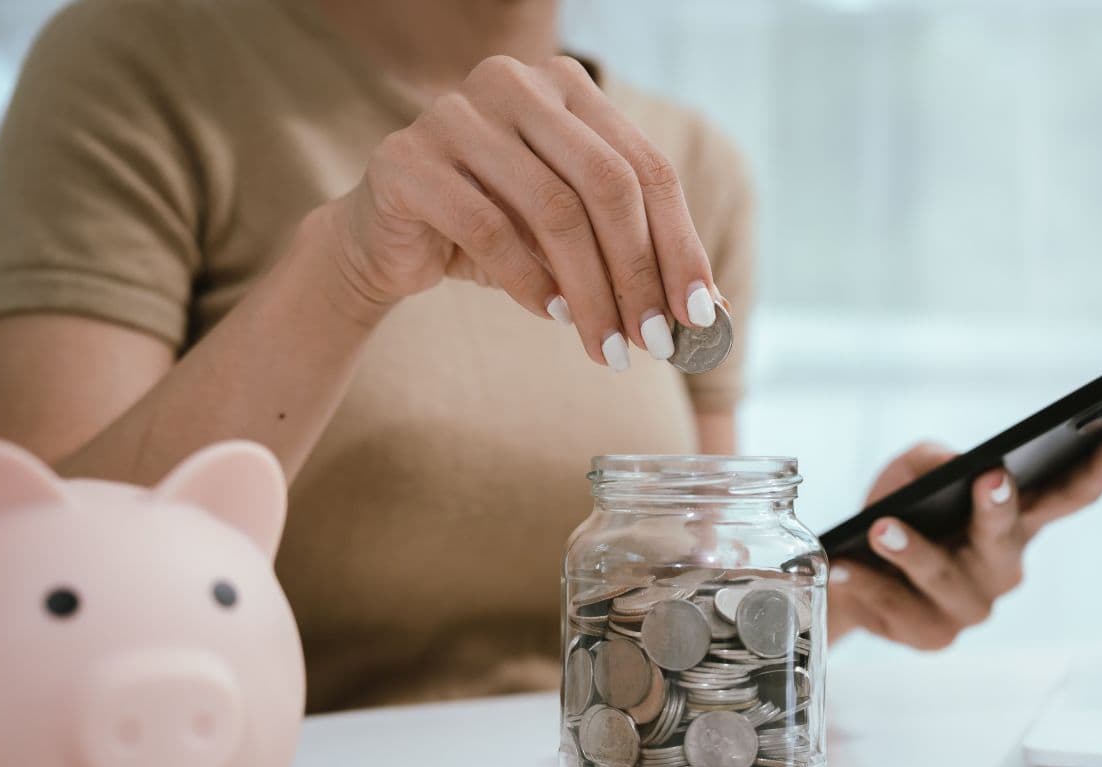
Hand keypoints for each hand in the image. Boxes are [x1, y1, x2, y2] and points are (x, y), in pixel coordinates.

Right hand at [326, 55, 717, 370]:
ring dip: (591, 293)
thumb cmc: (495, 234)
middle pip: (607, 184)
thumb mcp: (573, 241)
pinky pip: (488, 230)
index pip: (647, 167)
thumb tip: (714, 311)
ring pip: (553, 210)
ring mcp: (456, 115)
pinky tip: (554, 318)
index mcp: (568, 87)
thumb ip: (636, 258)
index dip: (680, 244)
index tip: (700, 313)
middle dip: (639, 274)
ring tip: (607, 347)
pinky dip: (530, 284)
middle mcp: (515, 84)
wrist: (387, 241)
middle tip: (653, 342)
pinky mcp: (407, 160)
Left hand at [828, 431, 1101, 648]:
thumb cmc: (899, 512)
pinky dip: (869, 584)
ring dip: (912, 551)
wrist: (850, 571)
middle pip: (1008, 539)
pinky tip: (845, 566)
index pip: (1068, 497)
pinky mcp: (932, 637)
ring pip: (945, 577)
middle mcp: (1002, 567)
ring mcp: (970, 607)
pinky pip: (899, 608)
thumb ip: (931, 459)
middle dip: (999, 508)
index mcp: (1016, 523)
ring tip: (880, 528)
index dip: (1099, 469)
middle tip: (990, 477)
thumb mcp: (911, 472)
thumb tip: (951, 462)